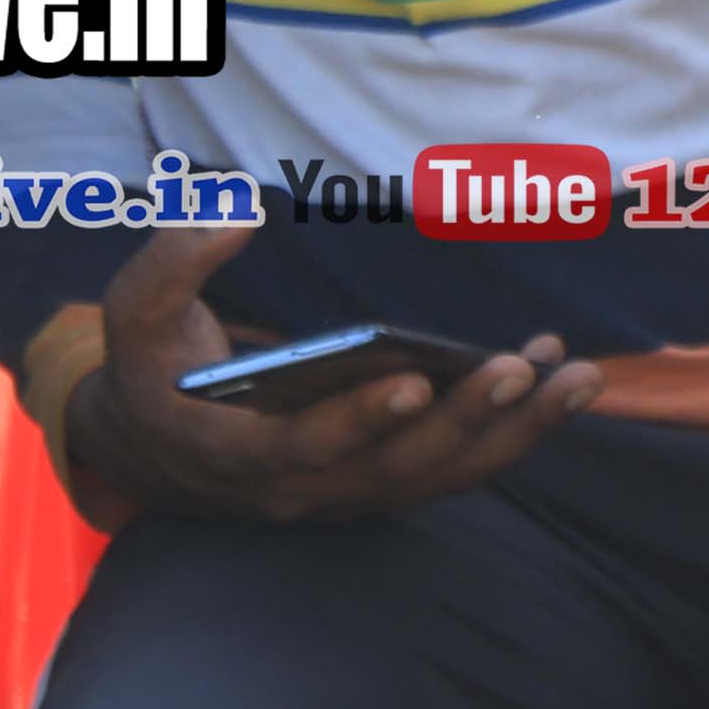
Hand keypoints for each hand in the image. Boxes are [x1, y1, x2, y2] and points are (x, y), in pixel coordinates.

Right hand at [51, 222, 601, 524]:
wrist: (157, 447)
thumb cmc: (154, 368)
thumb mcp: (133, 317)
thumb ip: (170, 263)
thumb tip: (232, 215)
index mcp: (234, 453)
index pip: (302, 449)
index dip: (356, 421)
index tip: (411, 381)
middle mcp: (301, 489)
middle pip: (395, 470)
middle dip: (463, 422)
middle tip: (517, 369)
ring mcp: (350, 493)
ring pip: (441, 475)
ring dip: (514, 432)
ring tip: (575, 375)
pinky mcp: (385, 482)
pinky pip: (458, 466)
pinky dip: (514, 428)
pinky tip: (558, 375)